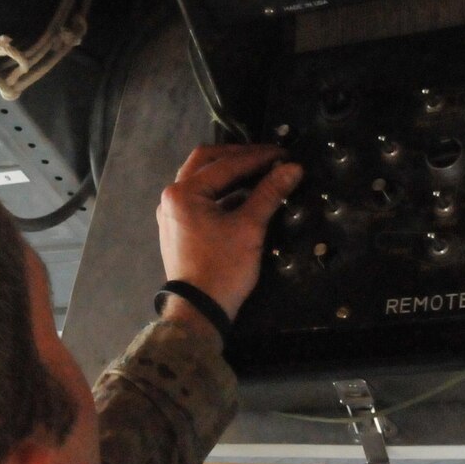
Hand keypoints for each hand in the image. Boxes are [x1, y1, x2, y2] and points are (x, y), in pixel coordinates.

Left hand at [157, 145, 304, 320]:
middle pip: (206, 161)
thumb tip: (293, 169)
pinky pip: (200, 197)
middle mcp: (172, 196)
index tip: (283, 154)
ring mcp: (171, 211)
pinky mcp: (178, 225)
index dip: (258, 157)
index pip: (226, 164)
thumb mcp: (249, 228)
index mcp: (184, 192)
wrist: (199, 309)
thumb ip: (269, 193)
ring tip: (259, 172)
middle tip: (268, 157)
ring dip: (229, 172)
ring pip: (202, 178)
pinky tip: (244, 194)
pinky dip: (221, 191)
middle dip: (238, 156)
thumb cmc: (223, 268)